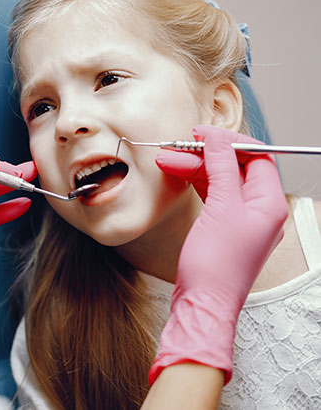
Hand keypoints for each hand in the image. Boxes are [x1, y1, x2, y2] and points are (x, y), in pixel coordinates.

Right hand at [149, 125, 287, 384]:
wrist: (203, 304)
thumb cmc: (216, 264)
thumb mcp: (221, 207)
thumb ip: (221, 168)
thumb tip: (218, 138)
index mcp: (269, 203)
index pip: (256, 157)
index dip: (229, 141)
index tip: (201, 133)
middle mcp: (259, 210)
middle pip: (235, 167)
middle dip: (205, 154)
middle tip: (177, 146)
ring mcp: (240, 221)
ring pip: (220, 181)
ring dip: (194, 168)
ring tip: (166, 159)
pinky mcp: (221, 230)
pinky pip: (212, 196)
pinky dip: (194, 184)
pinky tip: (176, 176)